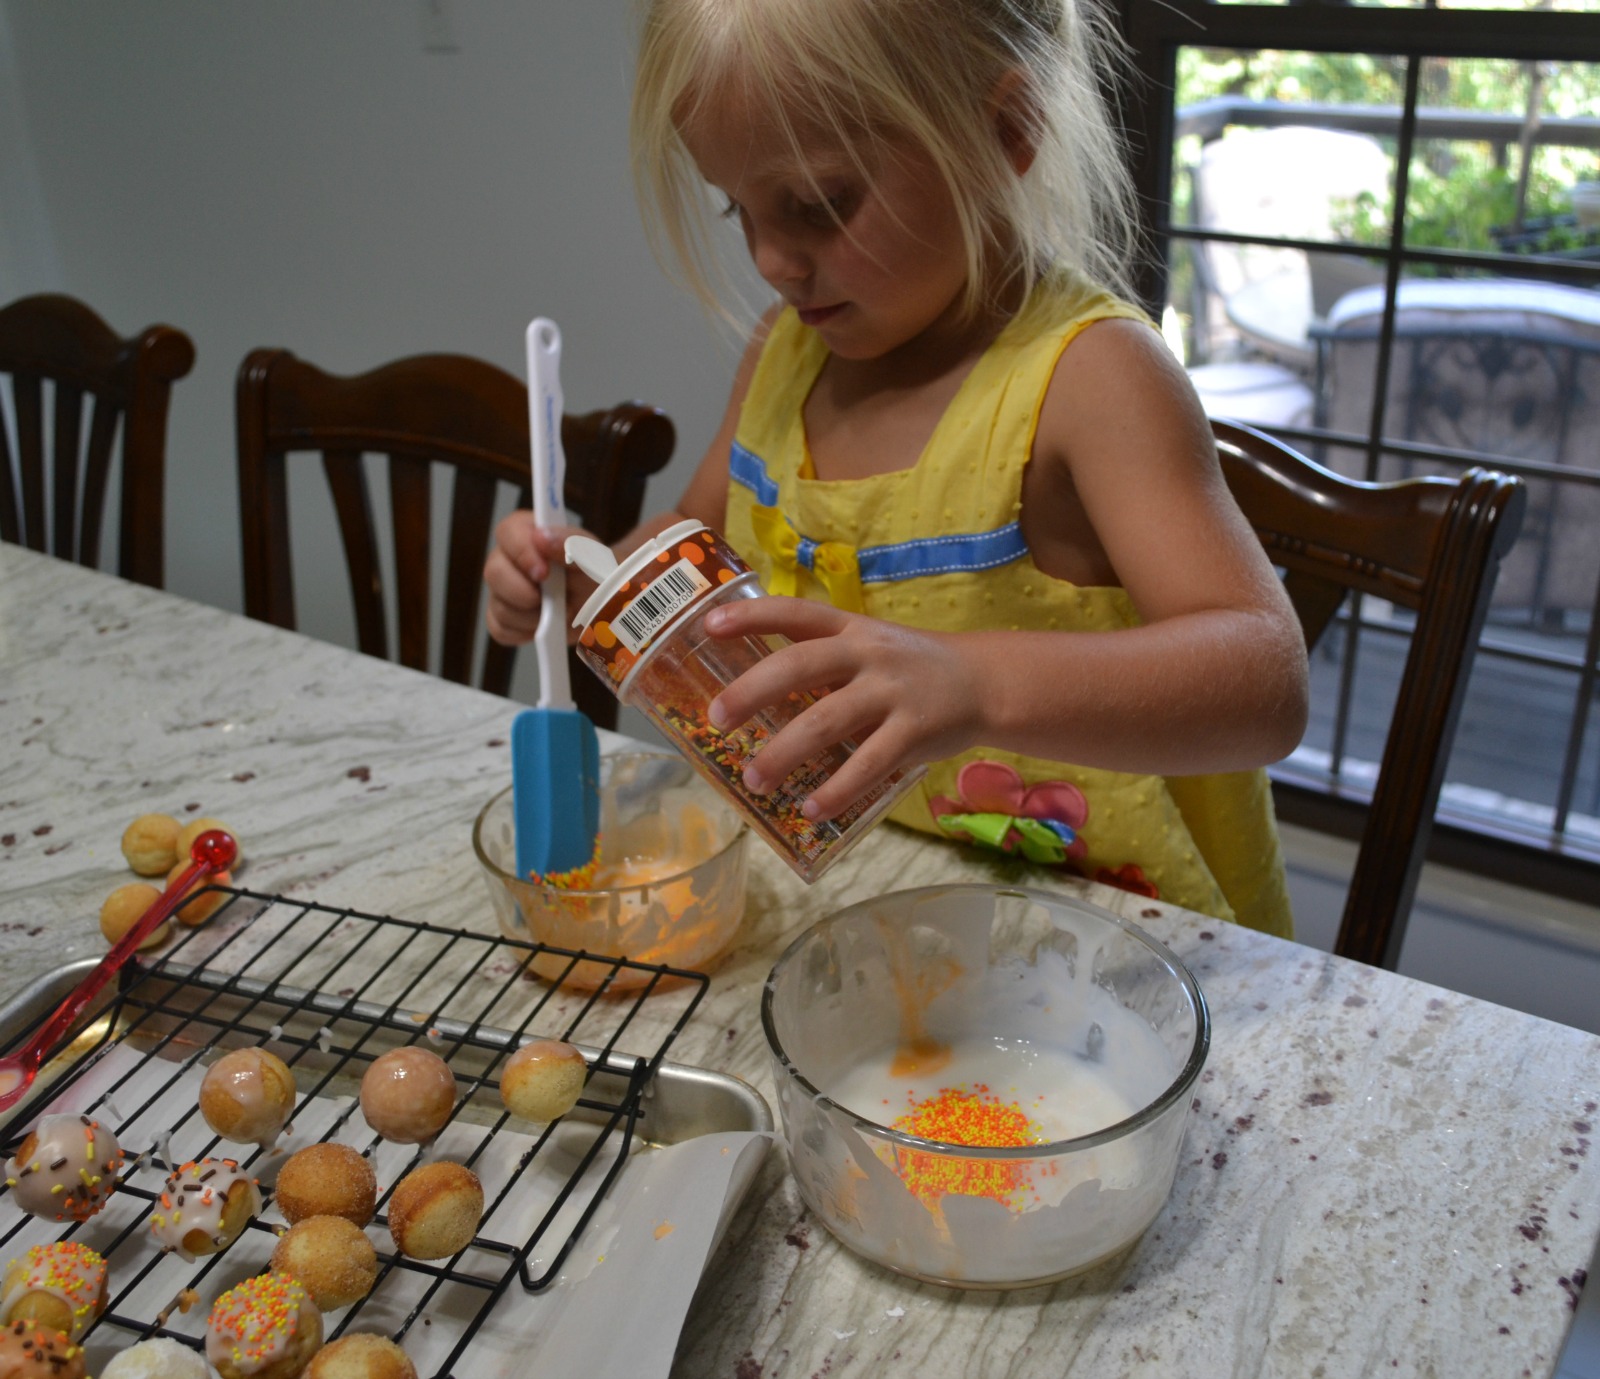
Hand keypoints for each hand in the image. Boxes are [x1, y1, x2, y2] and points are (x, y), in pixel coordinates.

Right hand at [483, 510, 594, 646]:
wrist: (600, 602)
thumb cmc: (593, 571)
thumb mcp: (591, 555)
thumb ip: (570, 543)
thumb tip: (541, 537)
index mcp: (526, 532)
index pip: (508, 532)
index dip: (521, 552)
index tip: (543, 572)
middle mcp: (506, 559)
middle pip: (494, 572)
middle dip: (522, 591)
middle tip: (549, 600)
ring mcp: (501, 590)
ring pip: (499, 607)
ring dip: (531, 616)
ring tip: (557, 613)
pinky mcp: (501, 618)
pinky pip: (501, 630)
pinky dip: (525, 633)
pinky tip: (544, 627)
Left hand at [702, 596, 984, 820]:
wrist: (985, 681)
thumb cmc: (911, 668)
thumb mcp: (870, 646)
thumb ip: (823, 662)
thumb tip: (754, 694)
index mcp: (850, 628)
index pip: (795, 612)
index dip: (751, 616)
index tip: (708, 625)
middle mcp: (867, 653)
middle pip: (799, 665)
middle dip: (752, 691)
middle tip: (716, 720)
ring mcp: (892, 691)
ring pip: (826, 720)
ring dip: (783, 752)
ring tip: (754, 780)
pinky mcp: (915, 730)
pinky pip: (869, 763)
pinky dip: (837, 789)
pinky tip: (811, 809)